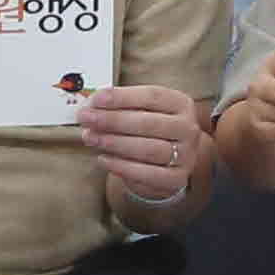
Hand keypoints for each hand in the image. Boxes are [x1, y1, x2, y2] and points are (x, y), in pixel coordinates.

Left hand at [76, 82, 205, 212]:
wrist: (167, 161)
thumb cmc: (149, 129)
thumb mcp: (140, 110)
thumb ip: (119, 106)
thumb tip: (90, 104)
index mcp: (180, 104)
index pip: (152, 96)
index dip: (122, 97)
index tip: (96, 99)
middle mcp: (187, 128)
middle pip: (149, 123)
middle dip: (113, 120)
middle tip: (87, 119)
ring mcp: (186, 155)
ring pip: (149, 149)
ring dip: (115, 143)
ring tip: (90, 137)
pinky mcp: (176, 178)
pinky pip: (147, 174)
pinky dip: (122, 166)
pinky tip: (103, 158)